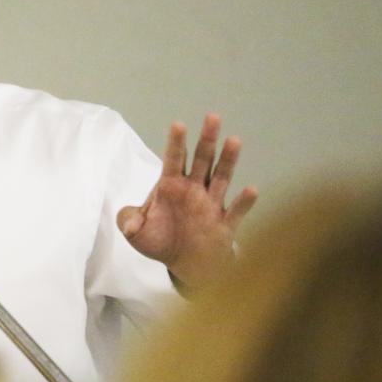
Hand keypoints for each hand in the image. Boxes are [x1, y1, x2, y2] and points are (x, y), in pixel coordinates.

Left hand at [116, 114, 257, 289]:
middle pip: (201, 160)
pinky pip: (236, 211)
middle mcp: (193, 190)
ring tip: (234, 140)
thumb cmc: (160, 240)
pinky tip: (251, 189)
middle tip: (213, 116)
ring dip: (228, 160)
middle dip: (206, 139)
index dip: (176, 142)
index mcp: (171, 186)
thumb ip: (129, 221)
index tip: (178, 124)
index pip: (173, 159)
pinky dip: (244, 202)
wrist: (184, 265)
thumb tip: (129, 224)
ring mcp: (211, 205)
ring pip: (221, 178)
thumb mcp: (137, 232)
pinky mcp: (225, 225)